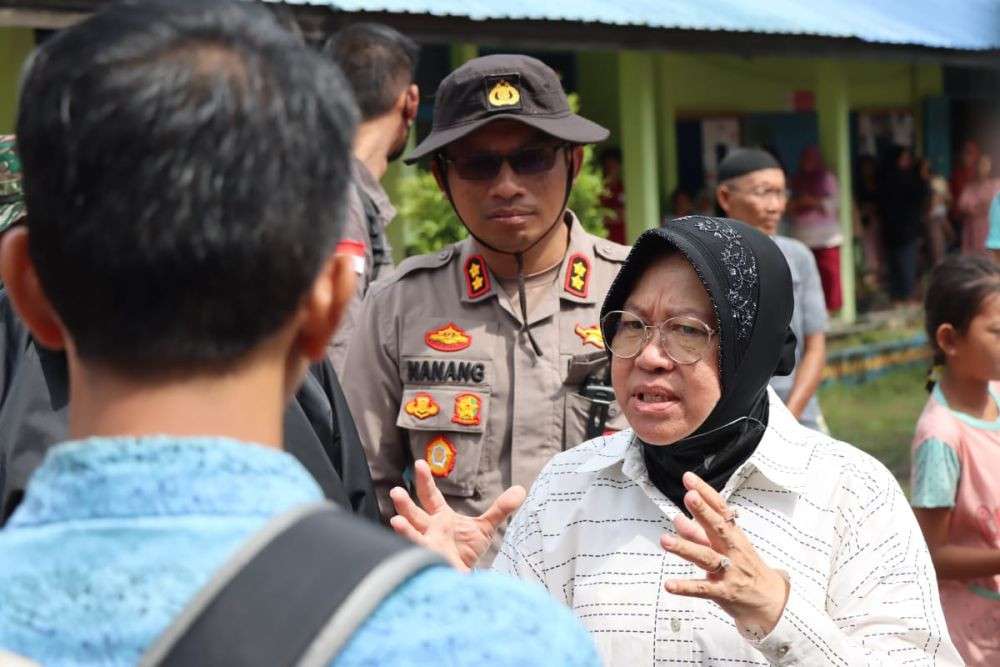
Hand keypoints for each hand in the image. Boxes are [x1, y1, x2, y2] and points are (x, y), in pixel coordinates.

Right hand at [388, 459, 525, 571]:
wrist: (465, 578)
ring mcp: (428, 547)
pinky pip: (421, 558)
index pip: (430, 496)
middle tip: (396, 492)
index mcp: (439, 518)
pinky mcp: (431, 563)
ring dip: (404, 530)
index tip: (419, 464)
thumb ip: (500, 509)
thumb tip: (521, 490)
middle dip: (404, 504)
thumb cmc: (467, 552)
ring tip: (396, 521)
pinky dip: (415, 554)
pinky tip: (411, 550)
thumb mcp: (485, 528)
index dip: (424, 480)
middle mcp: (430, 530)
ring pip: (412, 537)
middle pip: (414, 514)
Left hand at [660, 472, 789, 636]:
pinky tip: (669, 585)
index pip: (720, 509)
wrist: (770, 600)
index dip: (705, 493)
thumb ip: (699, 533)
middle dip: (703, 512)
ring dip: (685, 548)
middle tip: (689, 497)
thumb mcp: (725, 547)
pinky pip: (703, 589)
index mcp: (733, 535)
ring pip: (706, 557)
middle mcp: (732, 550)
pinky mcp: (724, 592)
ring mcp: (729, 571)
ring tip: (665, 540)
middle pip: (717, 528)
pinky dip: (686, 587)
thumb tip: (678, 519)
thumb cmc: (745, 568)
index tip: (689, 479)